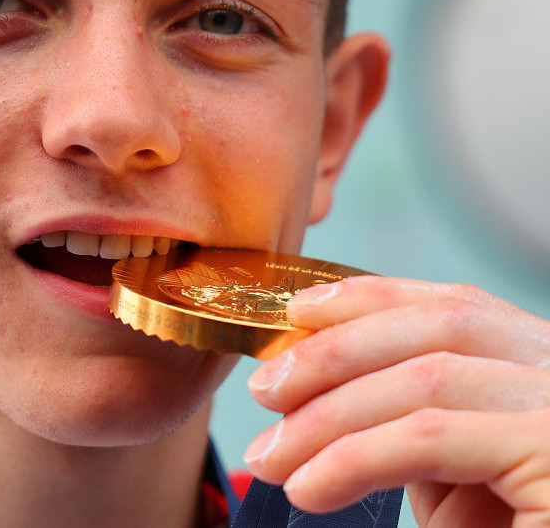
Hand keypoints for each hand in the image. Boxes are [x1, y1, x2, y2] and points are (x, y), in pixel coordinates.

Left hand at [243, 276, 549, 525]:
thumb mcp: (460, 480)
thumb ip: (416, 427)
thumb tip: (326, 396)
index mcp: (549, 369)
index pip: (457, 306)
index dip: (369, 299)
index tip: (297, 312)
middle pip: (440, 327)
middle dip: (336, 351)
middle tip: (264, 389)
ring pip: (426, 380)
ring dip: (328, 415)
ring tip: (271, 457)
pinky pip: (430, 438)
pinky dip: (354, 457)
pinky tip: (309, 487)